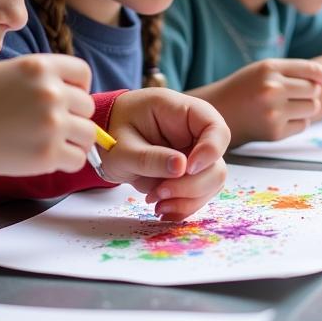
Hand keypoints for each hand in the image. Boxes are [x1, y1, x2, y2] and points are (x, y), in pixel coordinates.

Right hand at [0, 55, 96, 175]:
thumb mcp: (8, 70)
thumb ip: (40, 78)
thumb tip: (68, 91)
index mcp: (42, 66)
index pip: (83, 73)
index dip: (78, 87)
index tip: (66, 100)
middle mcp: (52, 92)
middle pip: (87, 106)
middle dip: (72, 116)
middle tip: (50, 126)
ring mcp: (52, 124)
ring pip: (88, 134)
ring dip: (75, 140)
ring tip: (54, 144)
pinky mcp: (47, 154)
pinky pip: (78, 160)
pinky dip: (67, 161)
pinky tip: (48, 158)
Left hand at [101, 89, 230, 221]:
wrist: (105, 143)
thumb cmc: (113, 133)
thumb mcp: (122, 147)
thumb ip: (149, 157)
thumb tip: (182, 168)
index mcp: (182, 112)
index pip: (215, 128)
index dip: (210, 150)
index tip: (188, 168)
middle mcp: (195, 135)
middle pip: (216, 164)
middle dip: (192, 185)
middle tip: (161, 193)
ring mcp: (194, 156)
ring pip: (210, 184)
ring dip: (187, 200)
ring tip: (156, 204)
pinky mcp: (189, 175)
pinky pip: (198, 195)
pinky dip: (183, 206)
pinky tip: (162, 209)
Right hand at [198, 59, 321, 145]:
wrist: (218, 113)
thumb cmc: (246, 88)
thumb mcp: (263, 69)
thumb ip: (293, 70)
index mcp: (269, 69)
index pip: (312, 70)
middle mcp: (272, 89)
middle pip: (314, 90)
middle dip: (310, 92)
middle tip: (295, 94)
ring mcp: (274, 112)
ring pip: (313, 108)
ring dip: (306, 107)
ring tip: (288, 106)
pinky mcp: (275, 132)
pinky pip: (303, 125)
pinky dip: (297, 122)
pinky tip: (280, 118)